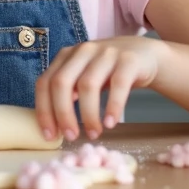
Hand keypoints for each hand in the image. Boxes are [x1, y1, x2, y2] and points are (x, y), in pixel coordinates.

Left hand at [34, 37, 166, 141]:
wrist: (145, 55)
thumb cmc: (109, 71)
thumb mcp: (84, 75)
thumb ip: (68, 92)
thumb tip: (55, 124)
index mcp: (66, 56)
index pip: (45, 82)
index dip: (44, 111)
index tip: (49, 135)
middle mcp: (83, 51)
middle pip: (62, 82)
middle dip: (63, 114)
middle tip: (71, 137)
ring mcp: (106, 53)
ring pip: (88, 85)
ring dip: (88, 115)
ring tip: (94, 134)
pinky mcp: (128, 60)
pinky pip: (118, 84)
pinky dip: (112, 106)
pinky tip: (110, 123)